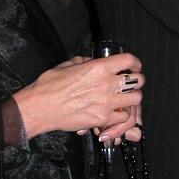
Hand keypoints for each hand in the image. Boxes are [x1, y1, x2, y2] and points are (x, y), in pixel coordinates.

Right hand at [13, 53, 143, 139]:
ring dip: (132, 99)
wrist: (39, 107)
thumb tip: (92, 62)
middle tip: (132, 83)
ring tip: (125, 99)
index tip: (134, 66)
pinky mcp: (102, 118)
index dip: (135, 62)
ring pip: (136, 99)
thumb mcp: (68, 64)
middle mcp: (106, 84)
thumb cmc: (49, 86)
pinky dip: (122, 116)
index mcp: (98, 67)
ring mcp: (106, 102)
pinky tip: (115, 113)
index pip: (128, 60)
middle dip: (137, 81)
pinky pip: (123, 117)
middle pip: (138, 80)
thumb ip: (85, 62)